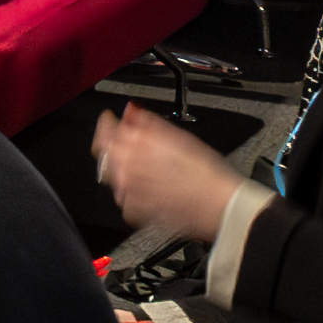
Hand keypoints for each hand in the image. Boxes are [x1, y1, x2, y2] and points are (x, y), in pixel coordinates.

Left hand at [91, 108, 245, 250]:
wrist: (218, 205)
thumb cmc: (205, 172)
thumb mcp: (177, 135)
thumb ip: (146, 121)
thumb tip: (131, 112)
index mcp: (134, 144)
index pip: (104, 130)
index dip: (107, 123)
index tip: (111, 120)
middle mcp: (124, 168)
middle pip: (106, 153)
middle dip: (117, 146)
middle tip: (135, 146)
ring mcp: (126, 191)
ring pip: (114, 175)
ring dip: (126, 169)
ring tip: (153, 170)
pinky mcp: (132, 210)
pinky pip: (125, 196)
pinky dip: (135, 191)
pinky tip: (155, 188)